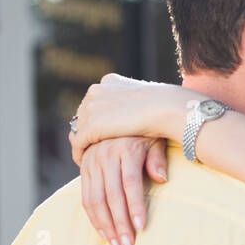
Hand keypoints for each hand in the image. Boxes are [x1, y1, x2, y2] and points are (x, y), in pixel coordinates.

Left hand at [69, 73, 190, 165]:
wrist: (165, 108)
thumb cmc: (164, 107)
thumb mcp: (144, 99)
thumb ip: (130, 105)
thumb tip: (127, 113)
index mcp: (109, 81)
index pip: (94, 101)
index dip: (95, 117)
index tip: (98, 132)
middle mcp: (97, 91)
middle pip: (83, 114)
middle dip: (85, 130)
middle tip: (88, 147)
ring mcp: (92, 108)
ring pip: (79, 128)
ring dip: (81, 142)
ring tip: (85, 157)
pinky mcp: (92, 126)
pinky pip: (79, 143)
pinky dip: (79, 153)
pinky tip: (84, 163)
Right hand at [79, 136, 168, 244]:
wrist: (115, 117)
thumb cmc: (143, 134)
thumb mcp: (155, 140)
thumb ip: (157, 159)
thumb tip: (162, 179)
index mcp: (125, 149)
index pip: (130, 182)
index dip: (135, 206)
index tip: (142, 227)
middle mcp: (105, 156)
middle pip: (112, 196)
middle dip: (120, 224)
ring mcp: (92, 163)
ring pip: (96, 200)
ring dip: (106, 226)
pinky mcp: (83, 169)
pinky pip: (86, 198)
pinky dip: (94, 218)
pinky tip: (104, 234)